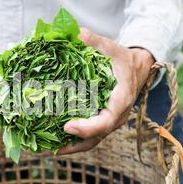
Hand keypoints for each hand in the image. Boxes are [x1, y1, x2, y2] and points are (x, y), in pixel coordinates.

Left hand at [58, 28, 154, 154]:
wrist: (136, 69)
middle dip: (74, 144)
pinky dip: (72, 141)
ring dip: (71, 147)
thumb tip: (75, 34)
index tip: (67, 126)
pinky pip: (88, 137)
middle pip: (97, 137)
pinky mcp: (101, 122)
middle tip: (50, 146)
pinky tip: (53, 141)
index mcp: (120, 100)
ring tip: (46, 149)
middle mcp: (116, 116)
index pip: (107, 121)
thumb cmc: (121, 59)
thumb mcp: (111, 47)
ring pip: (92, 141)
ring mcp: (109, 122)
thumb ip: (94, 40)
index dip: (88, 127)